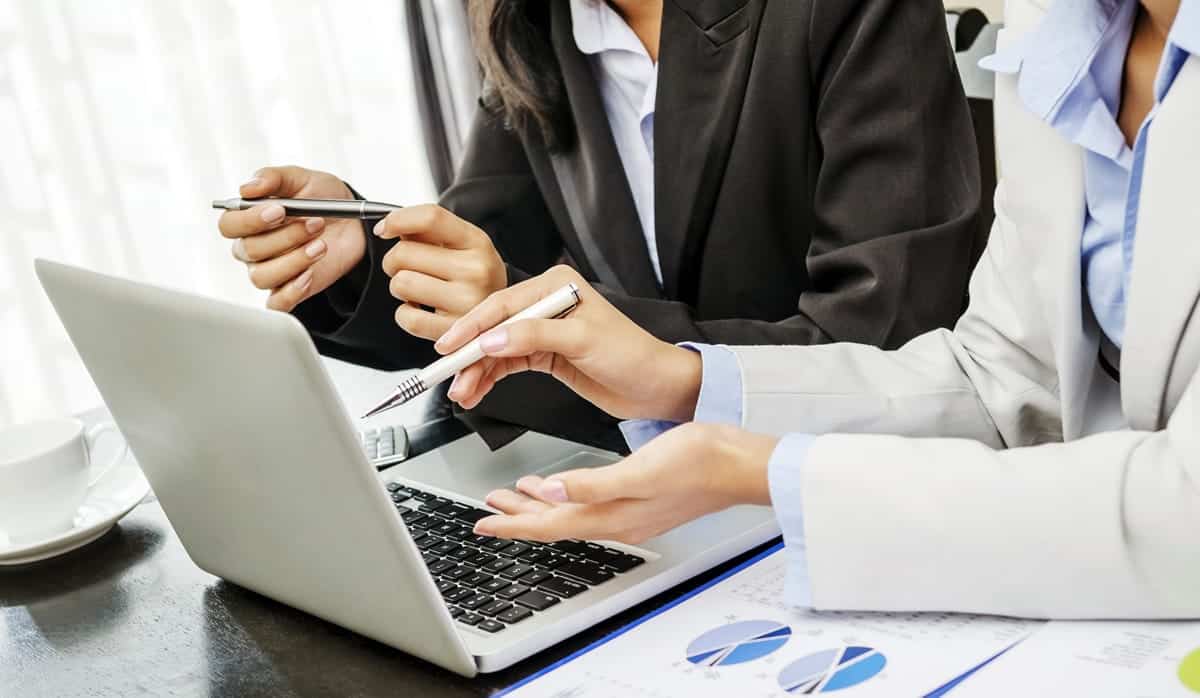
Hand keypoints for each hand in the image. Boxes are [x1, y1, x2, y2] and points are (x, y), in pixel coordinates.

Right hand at [218, 166, 365, 310]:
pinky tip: (310, 275)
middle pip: (249, 250)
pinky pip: (277, 303)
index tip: (279, 210)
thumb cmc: (322, 198)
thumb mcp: (302, 179)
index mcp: (249, 219)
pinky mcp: (290, 290)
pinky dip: (292, 291)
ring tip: (321, 245)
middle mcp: (254, 247)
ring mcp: (271, 270)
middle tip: (316, 223)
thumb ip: (273, 178)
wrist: (353, 222)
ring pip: (262, 276)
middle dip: (285, 237)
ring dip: (294, 260)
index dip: (250, 220)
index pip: (229, 225)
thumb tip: (247, 188)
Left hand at [375, 205, 506, 339]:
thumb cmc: (473, 274)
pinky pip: (406, 317)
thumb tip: (390, 226)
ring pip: (401, 284)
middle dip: (395, 260)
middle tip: (408, 268)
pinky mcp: (453, 331)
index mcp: (477, 242)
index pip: (430, 218)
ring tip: (418, 289)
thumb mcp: (462, 243)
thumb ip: (427, 230)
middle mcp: (476, 270)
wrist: (500, 313)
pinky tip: (420, 309)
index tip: (384, 229)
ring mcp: (466, 302)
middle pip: (404, 253)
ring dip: (400, 287)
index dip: (397, 220)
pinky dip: (405, 314)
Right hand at [435, 265, 702, 421]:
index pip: (503, 304)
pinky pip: (508, 365)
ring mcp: (545, 331)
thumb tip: (492, 339)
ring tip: (461, 393)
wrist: (657, 387)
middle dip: (469, 354)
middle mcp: (547, 304)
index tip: (449, 347)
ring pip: (497, 349)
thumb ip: (534, 336)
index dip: (472, 326)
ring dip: (476, 371)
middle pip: (494, 327)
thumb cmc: (633, 356)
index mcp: (557, 286)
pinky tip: (476, 391)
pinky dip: (490, 379)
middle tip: (449, 377)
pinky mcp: (546, 356)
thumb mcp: (582, 340)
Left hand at [473, 423, 777, 544]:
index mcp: (614, 515)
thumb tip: (551, 491)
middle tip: (489, 506)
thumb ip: (593, 484)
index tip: (482, 523)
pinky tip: (562, 483)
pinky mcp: (641, 499)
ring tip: (513, 495)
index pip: (550, 525)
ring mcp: (631, 511)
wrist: (741, 464)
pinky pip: (590, 502)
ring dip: (540, 504)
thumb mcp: (641, 470)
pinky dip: (568, 495)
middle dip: (518, 514)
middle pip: (555, 521)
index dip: (513, 524)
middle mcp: (619, 519)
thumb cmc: (700, 464)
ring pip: (571, 511)